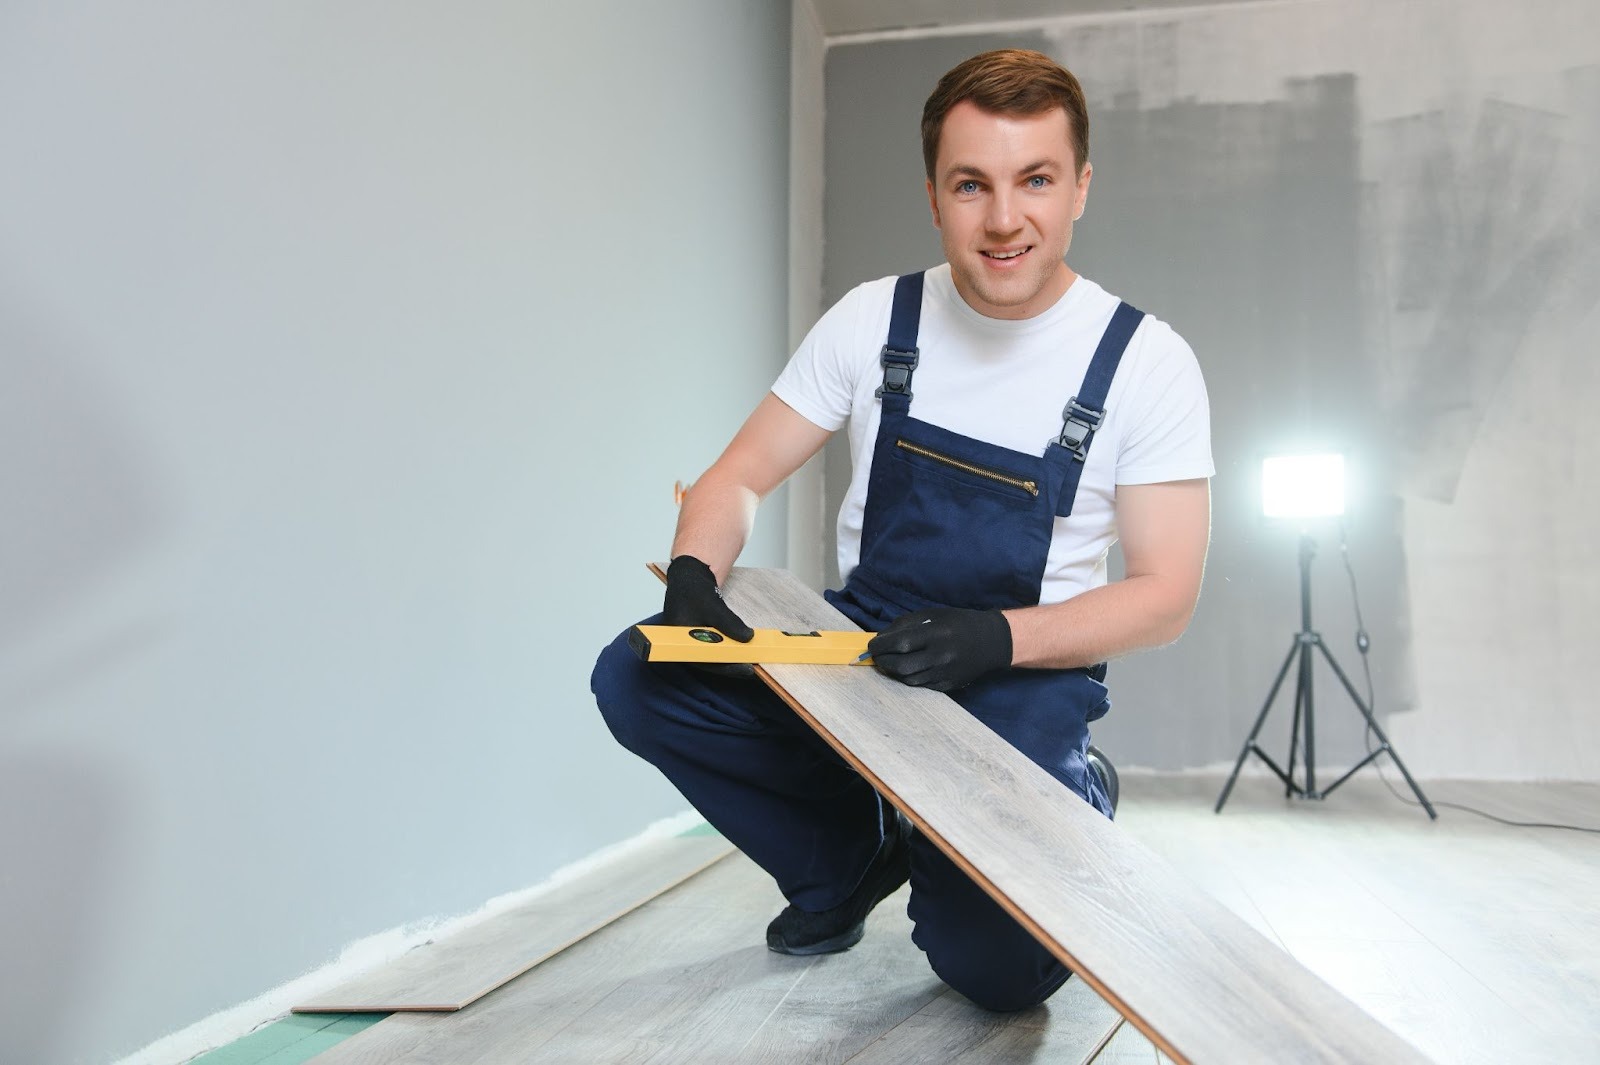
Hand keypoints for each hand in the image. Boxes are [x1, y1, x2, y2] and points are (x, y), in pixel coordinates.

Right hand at [663, 555, 754, 677]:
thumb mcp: (714, 608)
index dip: (727, 668)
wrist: (688, 575)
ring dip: (730, 655)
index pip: (704, 661)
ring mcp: (690, 641)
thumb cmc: (693, 590)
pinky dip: (727, 646)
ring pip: (712, 654)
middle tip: (752, 666)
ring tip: (750, 658)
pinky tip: (740, 646)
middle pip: (709, 661)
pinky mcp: (697, 636)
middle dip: (731, 663)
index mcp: (678, 641)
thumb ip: (730, 624)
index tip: (747, 669)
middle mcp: (682, 645)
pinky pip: (713, 646)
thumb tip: (748, 638)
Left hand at [866, 608, 1011, 691]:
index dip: (880, 646)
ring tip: (890, 662)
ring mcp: (945, 673)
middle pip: (901, 666)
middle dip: (883, 662)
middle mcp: (941, 656)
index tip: (872, 646)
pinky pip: (921, 685)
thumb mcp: (932, 615)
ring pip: (908, 679)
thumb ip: (905, 625)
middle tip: (877, 657)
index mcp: (937, 634)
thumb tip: (880, 638)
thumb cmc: (958, 624)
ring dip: (894, 671)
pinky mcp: (948, 685)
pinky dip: (909, 677)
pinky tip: (908, 668)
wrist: (991, 642)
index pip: (900, 643)